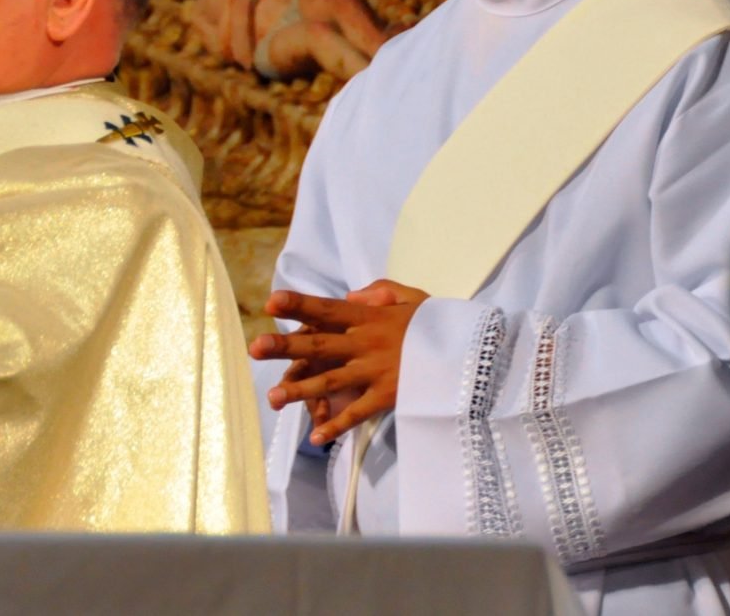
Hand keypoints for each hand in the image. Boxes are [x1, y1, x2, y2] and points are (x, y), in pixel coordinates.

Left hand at [249, 281, 427, 446]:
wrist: (474, 355)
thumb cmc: (438, 323)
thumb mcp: (412, 297)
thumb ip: (379, 292)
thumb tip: (350, 296)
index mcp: (368, 318)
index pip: (327, 309)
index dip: (299, 304)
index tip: (271, 302)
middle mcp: (366, 344)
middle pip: (319, 344)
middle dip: (285, 347)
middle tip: (254, 348)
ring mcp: (376, 372)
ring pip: (331, 381)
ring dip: (300, 391)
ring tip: (272, 397)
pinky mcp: (388, 397)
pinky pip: (358, 413)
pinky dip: (337, 425)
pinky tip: (315, 437)